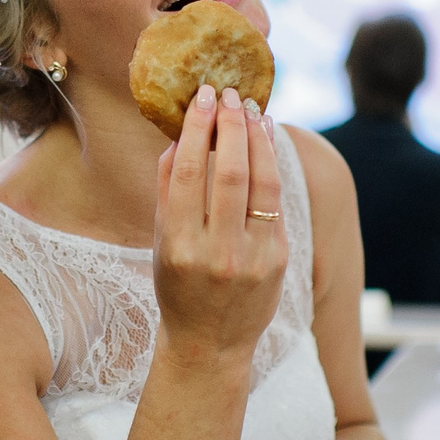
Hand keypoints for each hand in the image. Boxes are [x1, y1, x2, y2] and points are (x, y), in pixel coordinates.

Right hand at [151, 86, 286, 368]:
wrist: (210, 345)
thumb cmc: (178, 288)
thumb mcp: (161, 244)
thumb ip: (166, 192)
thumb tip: (177, 138)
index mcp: (179, 246)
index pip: (188, 173)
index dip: (196, 129)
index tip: (201, 98)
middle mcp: (218, 252)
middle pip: (230, 172)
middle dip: (231, 126)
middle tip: (228, 94)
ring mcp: (253, 258)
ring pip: (262, 183)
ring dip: (258, 139)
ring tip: (251, 110)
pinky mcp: (278, 260)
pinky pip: (275, 203)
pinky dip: (272, 167)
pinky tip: (266, 143)